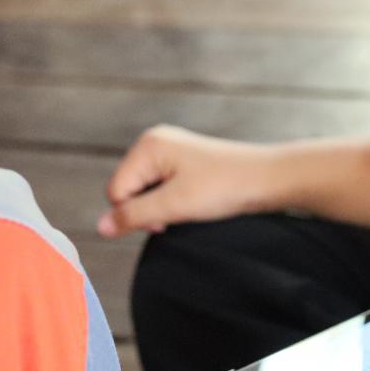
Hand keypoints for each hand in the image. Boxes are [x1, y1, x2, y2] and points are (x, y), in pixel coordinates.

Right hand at [98, 125, 287, 236]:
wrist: (269, 180)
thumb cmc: (226, 187)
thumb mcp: (175, 206)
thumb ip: (134, 216)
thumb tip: (100, 228)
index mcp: (148, 145)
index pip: (116, 191)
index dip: (137, 213)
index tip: (168, 216)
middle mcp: (156, 142)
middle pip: (129, 190)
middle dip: (150, 209)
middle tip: (182, 211)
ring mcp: (171, 151)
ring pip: (147, 192)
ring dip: (164, 208)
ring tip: (193, 205)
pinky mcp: (185, 163)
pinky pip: (164, 189)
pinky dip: (175, 202)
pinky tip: (197, 201)